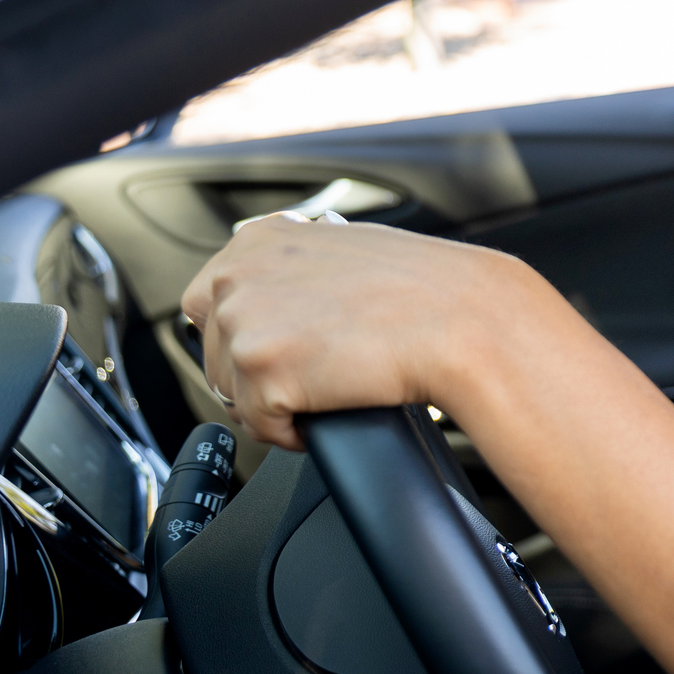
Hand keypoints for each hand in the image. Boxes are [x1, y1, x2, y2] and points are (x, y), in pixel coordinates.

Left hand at [179, 217, 545, 449]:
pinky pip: (259, 426)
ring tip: (329, 391)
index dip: (248, 337)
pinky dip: (292, 433)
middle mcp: (237, 273)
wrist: (463, 321)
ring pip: (233, 393)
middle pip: (214, 353)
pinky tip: (331, 410)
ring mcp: (244, 321)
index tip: (283, 353)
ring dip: (275, 404)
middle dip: (257, 376)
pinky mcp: (261, 370)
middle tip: (314, 379)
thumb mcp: (344, 252)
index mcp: (256, 241)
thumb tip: (281, 299)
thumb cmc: (425, 290)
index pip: (210, 303)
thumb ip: (295, 268)